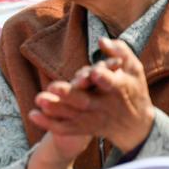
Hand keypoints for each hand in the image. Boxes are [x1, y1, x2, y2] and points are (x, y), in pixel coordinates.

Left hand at [29, 38, 154, 152]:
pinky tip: (33, 115)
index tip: (95, 73)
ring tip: (39, 99)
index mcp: (118, 89)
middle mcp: (104, 106)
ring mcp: (93, 118)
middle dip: (69, 94)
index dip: (104, 78)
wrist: (135, 126)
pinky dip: (49, 123)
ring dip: (54, 108)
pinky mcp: (83, 127)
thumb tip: (102, 40)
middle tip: (52, 86)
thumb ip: (120, 51)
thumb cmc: (133, 90)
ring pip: (71, 115)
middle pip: (85, 101)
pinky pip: (64, 128)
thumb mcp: (133, 69)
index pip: (111, 84)